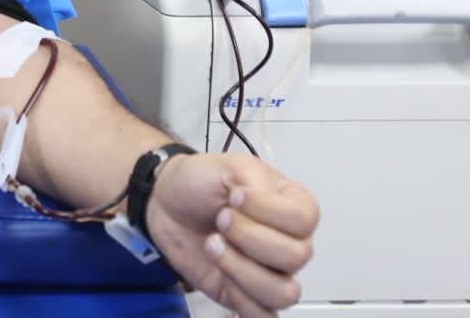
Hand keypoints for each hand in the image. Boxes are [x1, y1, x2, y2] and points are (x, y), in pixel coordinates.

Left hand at [143, 153, 317, 316]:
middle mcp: (286, 242)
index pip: (305, 220)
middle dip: (249, 237)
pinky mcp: (246, 294)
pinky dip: (240, 298)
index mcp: (291, 207)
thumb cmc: (199, 182)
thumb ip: (256, 182)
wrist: (165, 202)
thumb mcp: (231, 166)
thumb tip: (266, 205)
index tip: (236, 197)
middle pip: (296, 257)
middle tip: (221, 220)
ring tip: (214, 245)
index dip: (268, 211)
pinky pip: (263, 316)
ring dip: (242, 269)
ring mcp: (268, 271)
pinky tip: (220, 272)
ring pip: (284, 293)